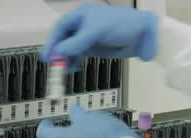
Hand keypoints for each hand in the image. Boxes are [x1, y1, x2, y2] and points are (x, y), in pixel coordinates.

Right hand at [41, 3, 157, 70]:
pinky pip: (78, 56)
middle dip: (57, 52)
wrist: (143, 36)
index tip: (47, 55)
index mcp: (81, 15)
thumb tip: (59, 52)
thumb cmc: (122, 25)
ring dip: (65, 59)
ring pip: (70, 49)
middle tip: (53, 65)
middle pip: (63, 39)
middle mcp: (82, 25)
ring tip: (63, 69)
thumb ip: (76, 43)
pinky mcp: (94, 48)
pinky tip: (72, 68)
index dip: (52, 41)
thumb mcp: (96, 32)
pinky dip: (74, 62)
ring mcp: (87, 37)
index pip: (60, 28)